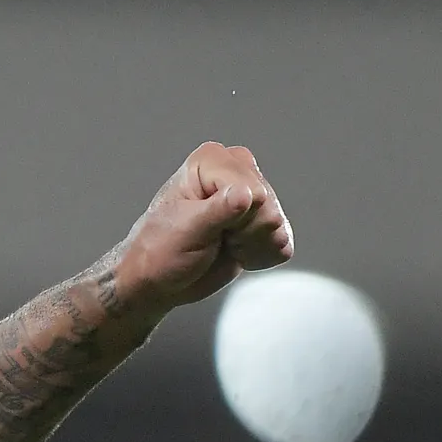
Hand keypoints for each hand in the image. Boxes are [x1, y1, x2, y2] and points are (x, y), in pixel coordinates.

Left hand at [109, 142, 293, 316]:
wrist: (158, 279)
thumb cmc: (159, 252)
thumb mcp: (184, 231)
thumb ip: (217, 211)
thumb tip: (246, 195)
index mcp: (213, 161)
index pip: (255, 192)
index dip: (236, 220)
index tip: (208, 230)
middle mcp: (236, 171)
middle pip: (270, 210)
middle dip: (244, 235)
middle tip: (215, 239)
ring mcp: (251, 196)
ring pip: (278, 228)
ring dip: (251, 246)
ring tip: (222, 244)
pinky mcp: (261, 221)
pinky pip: (283, 243)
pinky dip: (259, 256)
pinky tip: (234, 251)